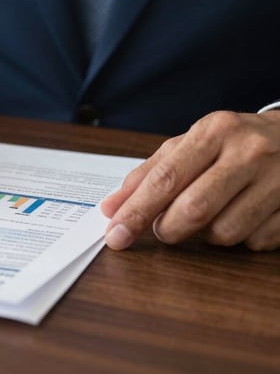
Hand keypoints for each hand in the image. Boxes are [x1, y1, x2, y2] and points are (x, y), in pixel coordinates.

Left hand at [101, 110, 279, 250]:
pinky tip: (244, 216)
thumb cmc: (233, 144)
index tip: (115, 235)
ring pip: (224, 232)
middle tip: (163, 229)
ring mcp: (279, 180)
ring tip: (211, 214)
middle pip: (193, 209)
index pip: (165, 179)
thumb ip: (148, 175)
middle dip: (168, 230)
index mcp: (214, 132)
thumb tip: (110, 208)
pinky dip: (240, 238)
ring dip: (206, 235)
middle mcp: (249, 152)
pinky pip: (254, 242)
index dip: (136, 212)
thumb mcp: (190, 146)